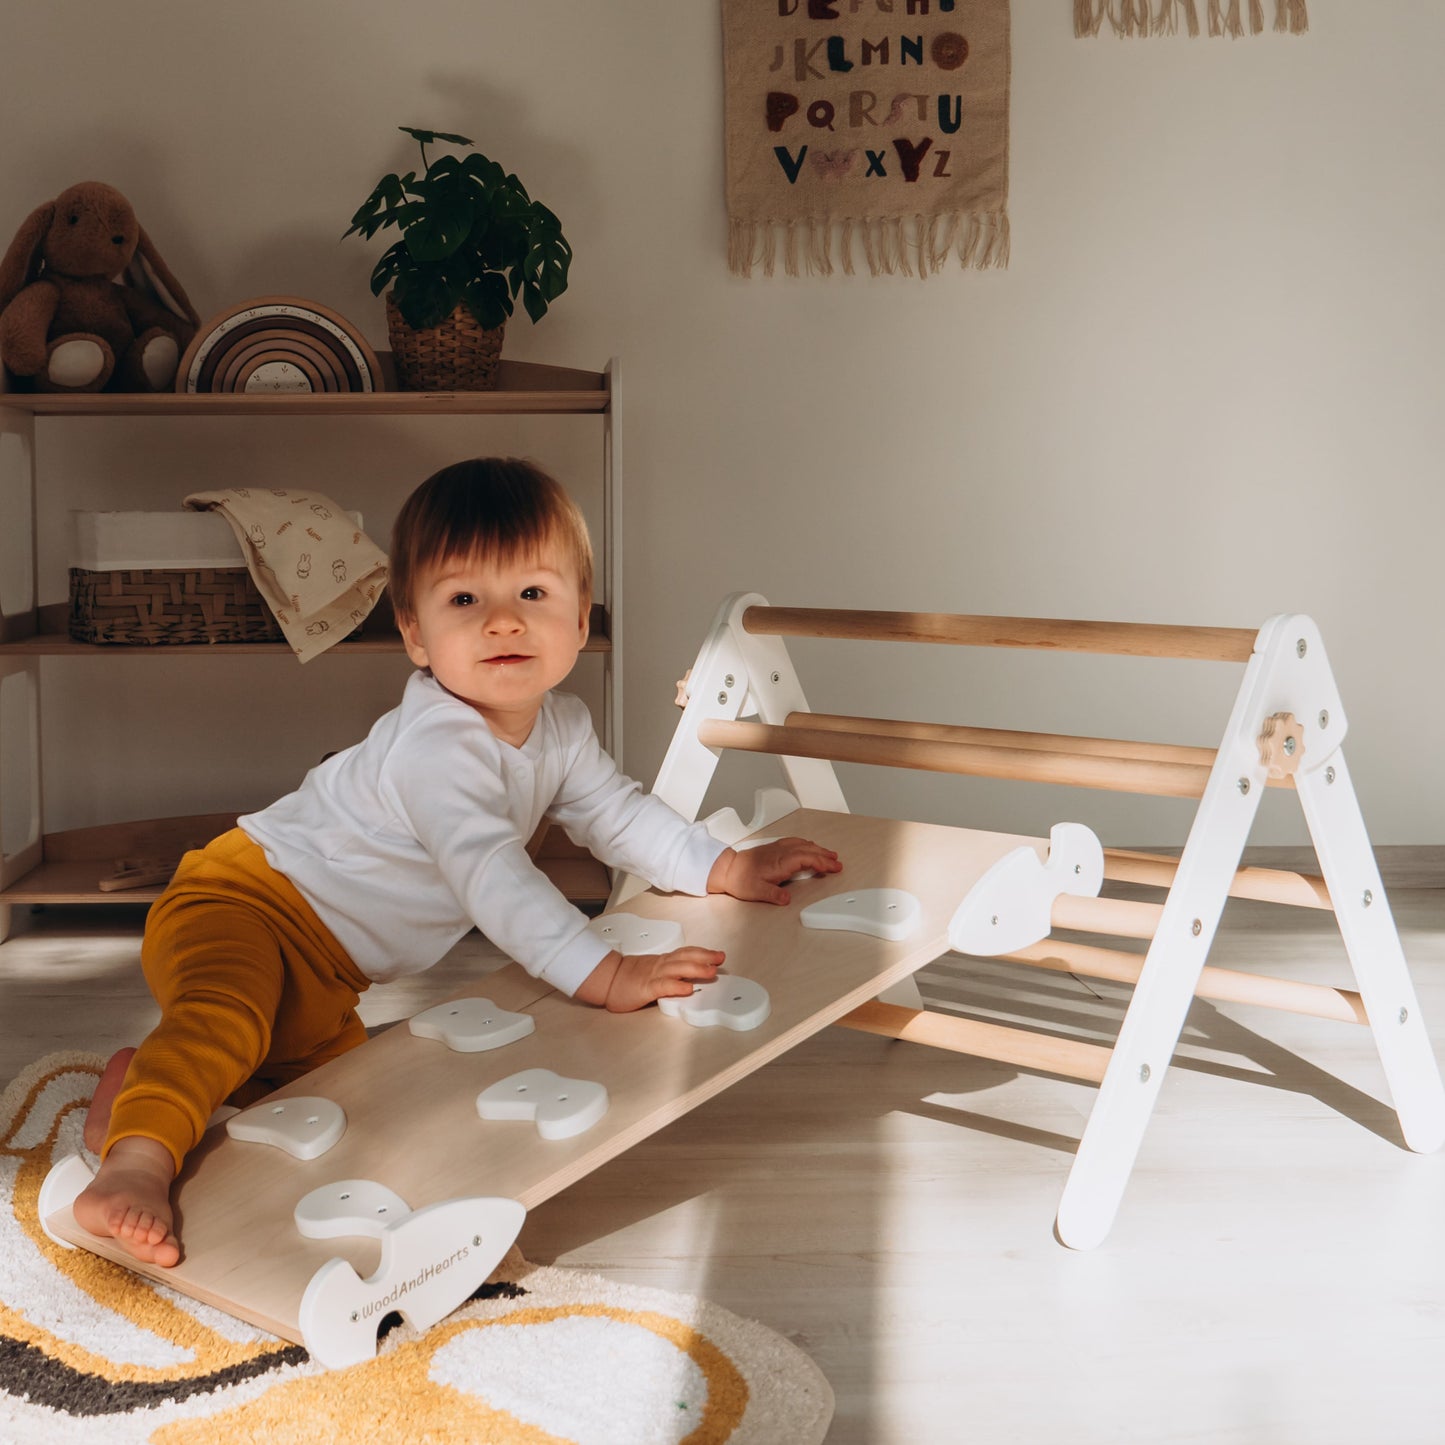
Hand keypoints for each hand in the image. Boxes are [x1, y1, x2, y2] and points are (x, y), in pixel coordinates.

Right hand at [576, 946, 724, 1012]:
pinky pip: (664, 986)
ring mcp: (653, 975)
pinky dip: (677, 986)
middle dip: (705, 957)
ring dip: (697, 969)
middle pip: (686, 957)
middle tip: (720, 958)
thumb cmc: (625, 977)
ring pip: (678, 969)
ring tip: (711, 971)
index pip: (685, 953)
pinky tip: (688, 988)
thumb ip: (667, 972)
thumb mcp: (650, 970)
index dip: (702, 952)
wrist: (606, 979)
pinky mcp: (646, 988)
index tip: (716, 954)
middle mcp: (660, 965)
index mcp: (662, 961)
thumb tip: (686, 976)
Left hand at [707, 836, 841, 904]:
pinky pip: (795, 842)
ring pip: (802, 844)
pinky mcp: (773, 848)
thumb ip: (774, 895)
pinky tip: (809, 845)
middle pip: (808, 850)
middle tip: (838, 862)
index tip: (833, 867)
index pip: (806, 859)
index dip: (822, 862)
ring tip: (829, 854)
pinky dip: (806, 843)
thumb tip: (787, 899)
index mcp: (780, 862)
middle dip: (825, 855)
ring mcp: (777, 849)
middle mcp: (780, 853)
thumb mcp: (757, 892)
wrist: (727, 869)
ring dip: (817, 848)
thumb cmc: (740, 880)